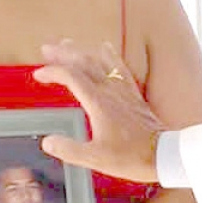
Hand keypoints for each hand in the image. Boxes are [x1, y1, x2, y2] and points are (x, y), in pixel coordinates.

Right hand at [36, 40, 161, 182]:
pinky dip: (108, 55)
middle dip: (63, 53)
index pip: (72, 77)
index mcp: (98, 103)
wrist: (163, 154)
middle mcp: (111, 91)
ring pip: (101, 61)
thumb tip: (48, 141)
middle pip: (84, 62)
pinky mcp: (133, 93)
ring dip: (82, 51)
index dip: (53, 71)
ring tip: (68, 44)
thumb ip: (69, 149)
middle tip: (47, 48)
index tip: (38, 74)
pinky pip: (119, 67)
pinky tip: (105, 48)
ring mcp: (123, 90)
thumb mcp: (95, 158)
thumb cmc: (131, 156)